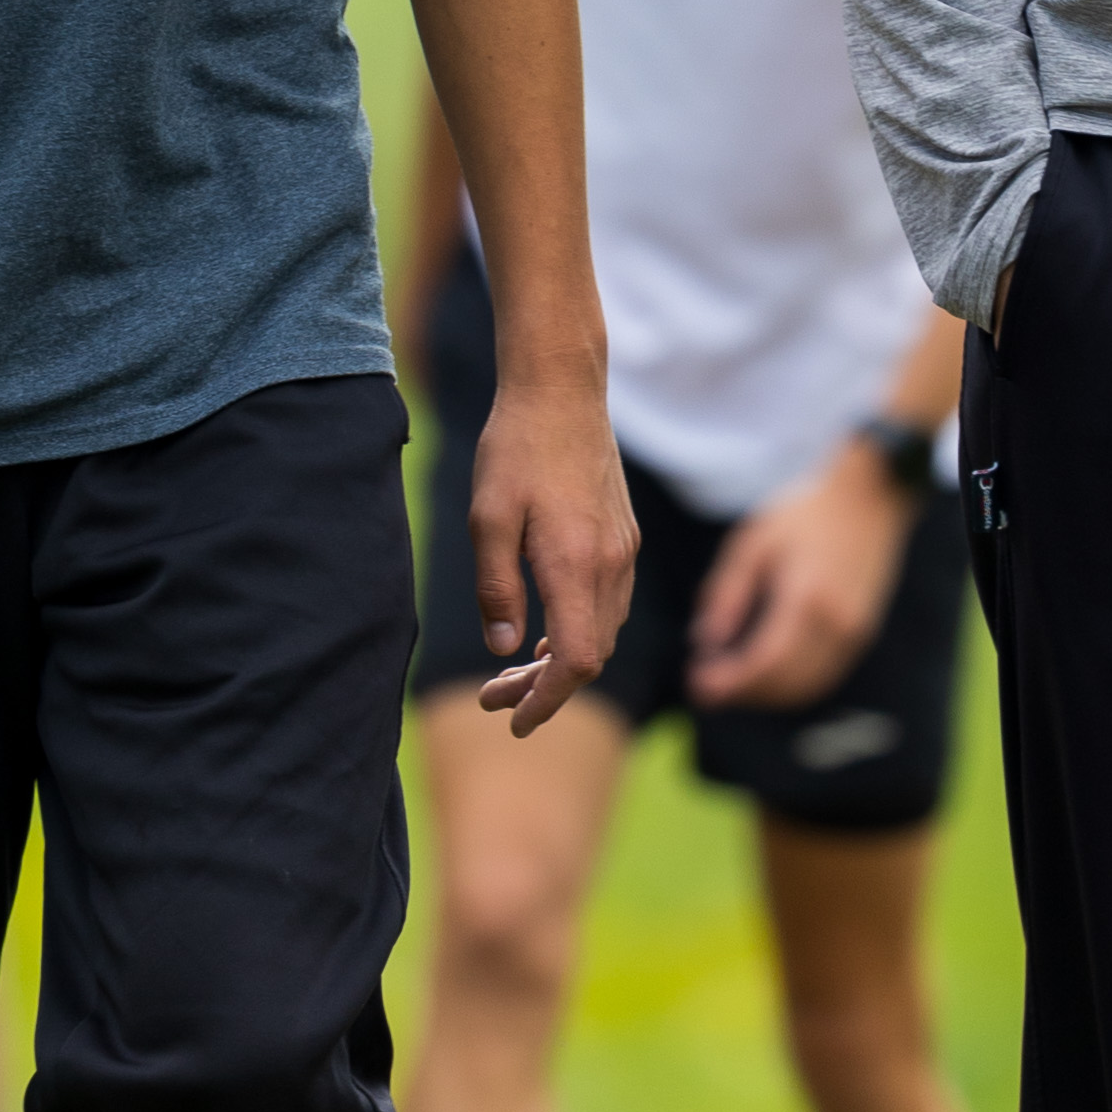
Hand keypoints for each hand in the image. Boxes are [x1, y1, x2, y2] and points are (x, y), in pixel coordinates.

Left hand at [467, 371, 638, 737]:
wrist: (562, 389)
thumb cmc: (516, 449)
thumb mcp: (487, 519)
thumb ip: (497, 589)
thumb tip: (505, 648)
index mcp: (577, 565)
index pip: (575, 661)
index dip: (546, 701)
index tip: (514, 722)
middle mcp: (611, 564)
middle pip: (590, 655)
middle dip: (545, 688)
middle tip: (494, 698)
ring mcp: (623, 550)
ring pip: (603, 631)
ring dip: (562, 660)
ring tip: (512, 669)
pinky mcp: (623, 536)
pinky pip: (609, 603)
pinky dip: (579, 629)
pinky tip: (544, 627)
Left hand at [690, 439, 915, 711]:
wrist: (869, 499)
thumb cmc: (806, 515)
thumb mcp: (754, 542)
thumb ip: (726, 593)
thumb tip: (703, 641)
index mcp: (806, 597)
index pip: (765, 661)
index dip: (730, 682)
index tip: (697, 684)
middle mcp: (836, 623)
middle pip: (784, 683)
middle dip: (741, 694)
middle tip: (704, 688)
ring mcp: (854, 632)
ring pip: (806, 688)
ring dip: (765, 696)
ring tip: (729, 684)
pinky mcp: (862, 634)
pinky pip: (823, 677)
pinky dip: (791, 687)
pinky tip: (764, 675)